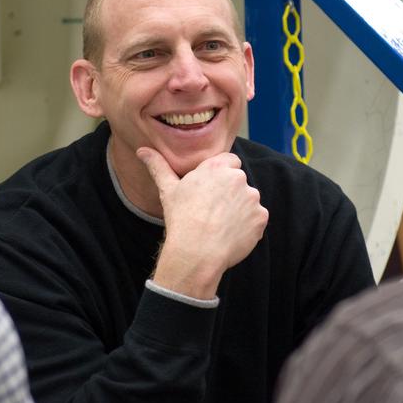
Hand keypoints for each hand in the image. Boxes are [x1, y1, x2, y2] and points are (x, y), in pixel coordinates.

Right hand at [138, 147, 268, 298]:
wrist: (197, 252)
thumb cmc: (181, 219)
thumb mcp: (168, 189)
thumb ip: (158, 166)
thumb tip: (142, 150)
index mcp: (217, 167)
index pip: (230, 162)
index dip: (221, 176)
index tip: (211, 190)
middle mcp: (238, 178)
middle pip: (239, 182)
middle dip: (230, 193)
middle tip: (213, 211)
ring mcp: (252, 198)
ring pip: (248, 201)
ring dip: (240, 209)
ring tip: (220, 225)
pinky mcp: (261, 218)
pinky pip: (256, 219)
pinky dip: (247, 226)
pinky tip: (230, 235)